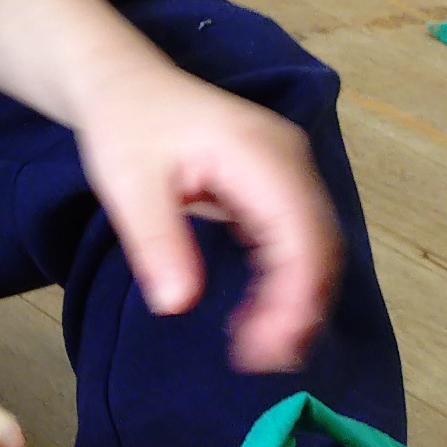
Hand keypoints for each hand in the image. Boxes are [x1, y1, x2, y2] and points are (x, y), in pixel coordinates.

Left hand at [71, 54, 339, 372]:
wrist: (125, 84)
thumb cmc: (126, 126)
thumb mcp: (126, 184)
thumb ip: (156, 241)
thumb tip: (179, 304)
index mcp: (257, 152)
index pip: (302, 232)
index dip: (296, 296)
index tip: (268, 347)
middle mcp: (288, 159)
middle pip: (321, 244)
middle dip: (301, 309)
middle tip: (263, 362)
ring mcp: (289, 170)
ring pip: (318, 247)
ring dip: (298, 302)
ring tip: (259, 351)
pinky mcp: (280, 185)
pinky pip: (299, 240)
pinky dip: (286, 284)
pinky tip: (254, 318)